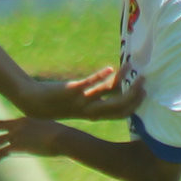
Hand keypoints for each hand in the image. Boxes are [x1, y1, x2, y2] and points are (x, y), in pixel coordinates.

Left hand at [0, 115, 72, 165]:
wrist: (63, 137)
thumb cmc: (62, 136)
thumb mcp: (50, 131)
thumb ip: (44, 133)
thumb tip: (48, 138)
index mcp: (25, 120)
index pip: (7, 123)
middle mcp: (18, 126)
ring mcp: (16, 136)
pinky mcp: (17, 147)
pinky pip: (0, 154)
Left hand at [11, 65, 144, 121]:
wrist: (34, 103)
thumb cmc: (60, 101)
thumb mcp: (82, 101)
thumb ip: (98, 94)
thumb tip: (115, 82)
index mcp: (94, 114)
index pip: (121, 114)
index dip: (135, 104)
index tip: (145, 92)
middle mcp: (90, 110)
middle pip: (119, 106)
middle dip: (134, 94)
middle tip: (144, 79)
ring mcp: (82, 101)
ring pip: (108, 93)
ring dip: (122, 80)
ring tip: (131, 66)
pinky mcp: (72, 90)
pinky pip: (90, 84)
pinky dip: (101, 76)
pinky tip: (110, 68)